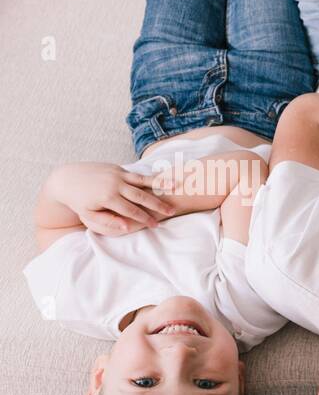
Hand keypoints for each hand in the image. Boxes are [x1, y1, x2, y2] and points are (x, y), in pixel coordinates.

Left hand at [57, 162, 172, 234]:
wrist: (65, 179)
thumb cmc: (78, 201)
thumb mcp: (89, 215)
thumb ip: (108, 221)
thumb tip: (126, 226)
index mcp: (108, 197)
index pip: (132, 211)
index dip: (145, 219)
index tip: (156, 225)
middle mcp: (114, 184)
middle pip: (142, 196)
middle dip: (158, 204)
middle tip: (172, 211)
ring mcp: (116, 174)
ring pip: (143, 180)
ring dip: (160, 184)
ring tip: (176, 187)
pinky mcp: (117, 168)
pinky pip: (137, 174)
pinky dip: (151, 176)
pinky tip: (163, 177)